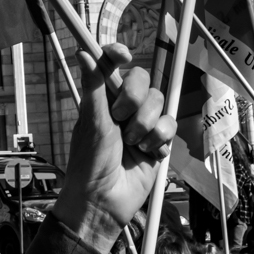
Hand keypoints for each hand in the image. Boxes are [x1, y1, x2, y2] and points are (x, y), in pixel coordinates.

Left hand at [52, 43, 174, 253]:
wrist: (105, 202)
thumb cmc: (89, 162)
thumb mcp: (91, 122)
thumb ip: (94, 87)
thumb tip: (83, 52)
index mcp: (103, 98)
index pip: (112, 65)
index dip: (117, 54)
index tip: (123, 55)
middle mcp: (123, 107)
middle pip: (142, 80)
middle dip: (135, 101)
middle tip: (120, 121)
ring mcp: (142, 124)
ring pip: (158, 103)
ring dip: (146, 125)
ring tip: (132, 144)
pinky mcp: (157, 142)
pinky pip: (170, 126)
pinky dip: (159, 140)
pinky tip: (147, 154)